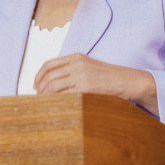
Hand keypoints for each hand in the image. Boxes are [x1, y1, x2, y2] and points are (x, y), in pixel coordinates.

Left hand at [35, 53, 157, 114]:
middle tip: (38, 99)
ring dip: (46, 97)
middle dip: (40, 90)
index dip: (38, 76)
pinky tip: (56, 107)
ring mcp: (81, 75)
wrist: (129, 81)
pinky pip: (65, 95)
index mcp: (77, 57)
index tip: (35, 86)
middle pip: (49, 77)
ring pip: (53, 87)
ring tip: (45, 105)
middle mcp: (77, 63)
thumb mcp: (90, 68)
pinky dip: (57, 102)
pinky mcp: (86, 87)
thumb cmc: (110, 78)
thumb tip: (55, 84)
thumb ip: (74, 71)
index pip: (49, 65)